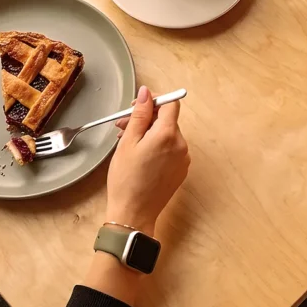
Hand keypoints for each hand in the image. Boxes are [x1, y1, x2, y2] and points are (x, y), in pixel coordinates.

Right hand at [104, 86, 189, 234]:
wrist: (133, 213)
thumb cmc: (126, 179)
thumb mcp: (128, 142)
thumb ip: (139, 115)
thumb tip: (146, 93)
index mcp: (168, 135)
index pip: (170, 104)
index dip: (154, 100)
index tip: (138, 106)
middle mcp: (181, 145)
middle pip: (167, 120)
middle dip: (146, 119)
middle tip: (123, 125)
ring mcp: (183, 159)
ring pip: (168, 135)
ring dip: (149, 133)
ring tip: (128, 141)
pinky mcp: (181, 170)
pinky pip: (171, 149)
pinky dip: (157, 146)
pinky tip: (140, 155)